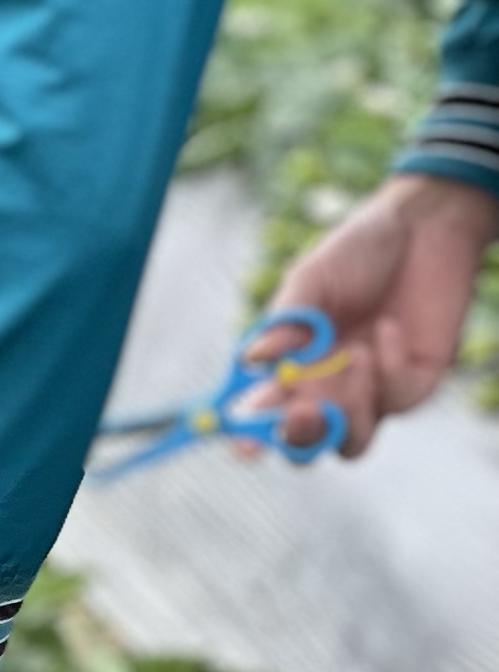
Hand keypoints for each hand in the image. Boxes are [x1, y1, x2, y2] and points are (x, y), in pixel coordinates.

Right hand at [254, 172, 498, 461]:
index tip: (246, 445)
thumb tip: (253, 360)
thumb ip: (285, 322)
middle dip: (300, 437)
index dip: (251, 438)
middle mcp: (327, 390)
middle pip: (305, 445)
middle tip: (303, 412)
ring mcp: (371, 393)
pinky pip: (396, 400)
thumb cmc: (360, 250)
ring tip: (354, 356)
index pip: (264, 419)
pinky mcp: (413, 385)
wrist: (426, 225)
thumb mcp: (312, 279)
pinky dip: (389, 366)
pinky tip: (390, 328)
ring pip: (352, 443)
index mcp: (291, 370)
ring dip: (348, 412)